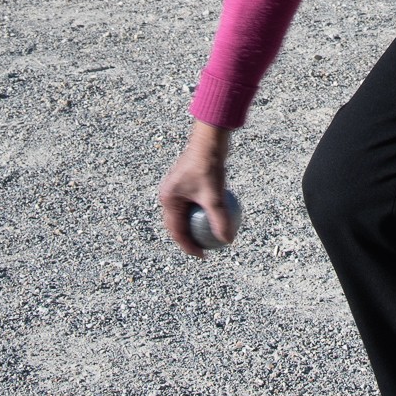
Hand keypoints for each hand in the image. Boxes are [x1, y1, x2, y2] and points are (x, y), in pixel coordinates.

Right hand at [158, 120, 233, 256]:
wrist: (209, 139)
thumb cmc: (209, 165)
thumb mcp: (215, 195)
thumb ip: (219, 219)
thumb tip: (226, 240)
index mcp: (168, 199)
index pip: (176, 231)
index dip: (189, 246)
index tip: (203, 256)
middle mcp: (169, 194)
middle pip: (179, 224)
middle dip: (191, 239)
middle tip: (207, 249)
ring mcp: (177, 188)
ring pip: (187, 214)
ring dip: (197, 226)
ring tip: (212, 238)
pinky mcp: (187, 182)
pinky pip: (195, 203)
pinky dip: (204, 212)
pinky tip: (220, 218)